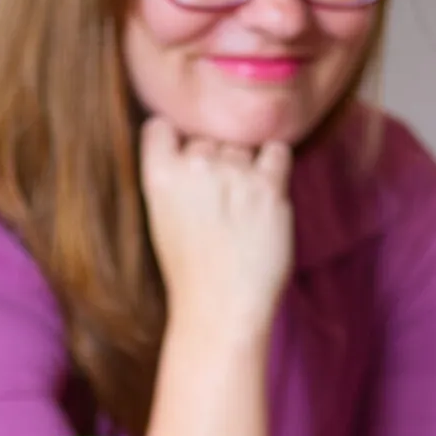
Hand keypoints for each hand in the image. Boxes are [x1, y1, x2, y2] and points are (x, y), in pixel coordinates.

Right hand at [139, 117, 293, 348]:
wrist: (221, 309)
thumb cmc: (191, 271)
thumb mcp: (162, 218)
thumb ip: (173, 176)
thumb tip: (198, 145)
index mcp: (159, 176)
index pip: (161, 126)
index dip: (174, 142)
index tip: (183, 165)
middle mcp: (195, 167)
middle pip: (208, 139)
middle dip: (214, 163)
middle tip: (218, 205)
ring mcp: (233, 174)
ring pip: (242, 147)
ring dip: (245, 169)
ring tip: (241, 210)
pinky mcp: (268, 187)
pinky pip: (277, 151)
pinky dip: (274, 165)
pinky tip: (266, 193)